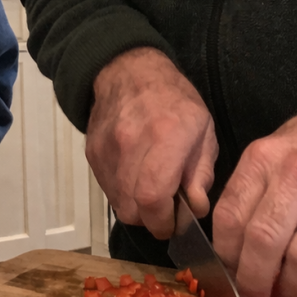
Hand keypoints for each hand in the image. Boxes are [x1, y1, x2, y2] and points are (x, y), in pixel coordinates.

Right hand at [86, 47, 216, 237]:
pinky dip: (123, 192)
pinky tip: (135, 176)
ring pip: (118, 204)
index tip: (173, 224)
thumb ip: (201, 173)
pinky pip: (107, 189)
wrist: (129, 72)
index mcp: (165, 137)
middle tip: (165, 208)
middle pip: (132, 208)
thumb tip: (195, 209)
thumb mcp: (204, 130)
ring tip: (151, 189)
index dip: (163, 222)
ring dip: (136, 207)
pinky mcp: (92, 154)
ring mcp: (107, 150)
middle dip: (151, 219)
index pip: (152, 198)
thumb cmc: (174, 100)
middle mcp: (130, 145)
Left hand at [212, 91, 296, 296]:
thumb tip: (236, 256)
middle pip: (262, 241)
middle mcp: (293, 175)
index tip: (229, 279)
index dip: (226, 257)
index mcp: (261, 161)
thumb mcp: (273, 154)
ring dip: (294, 290)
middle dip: (255, 282)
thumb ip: (253, 195)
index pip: (229, 216)